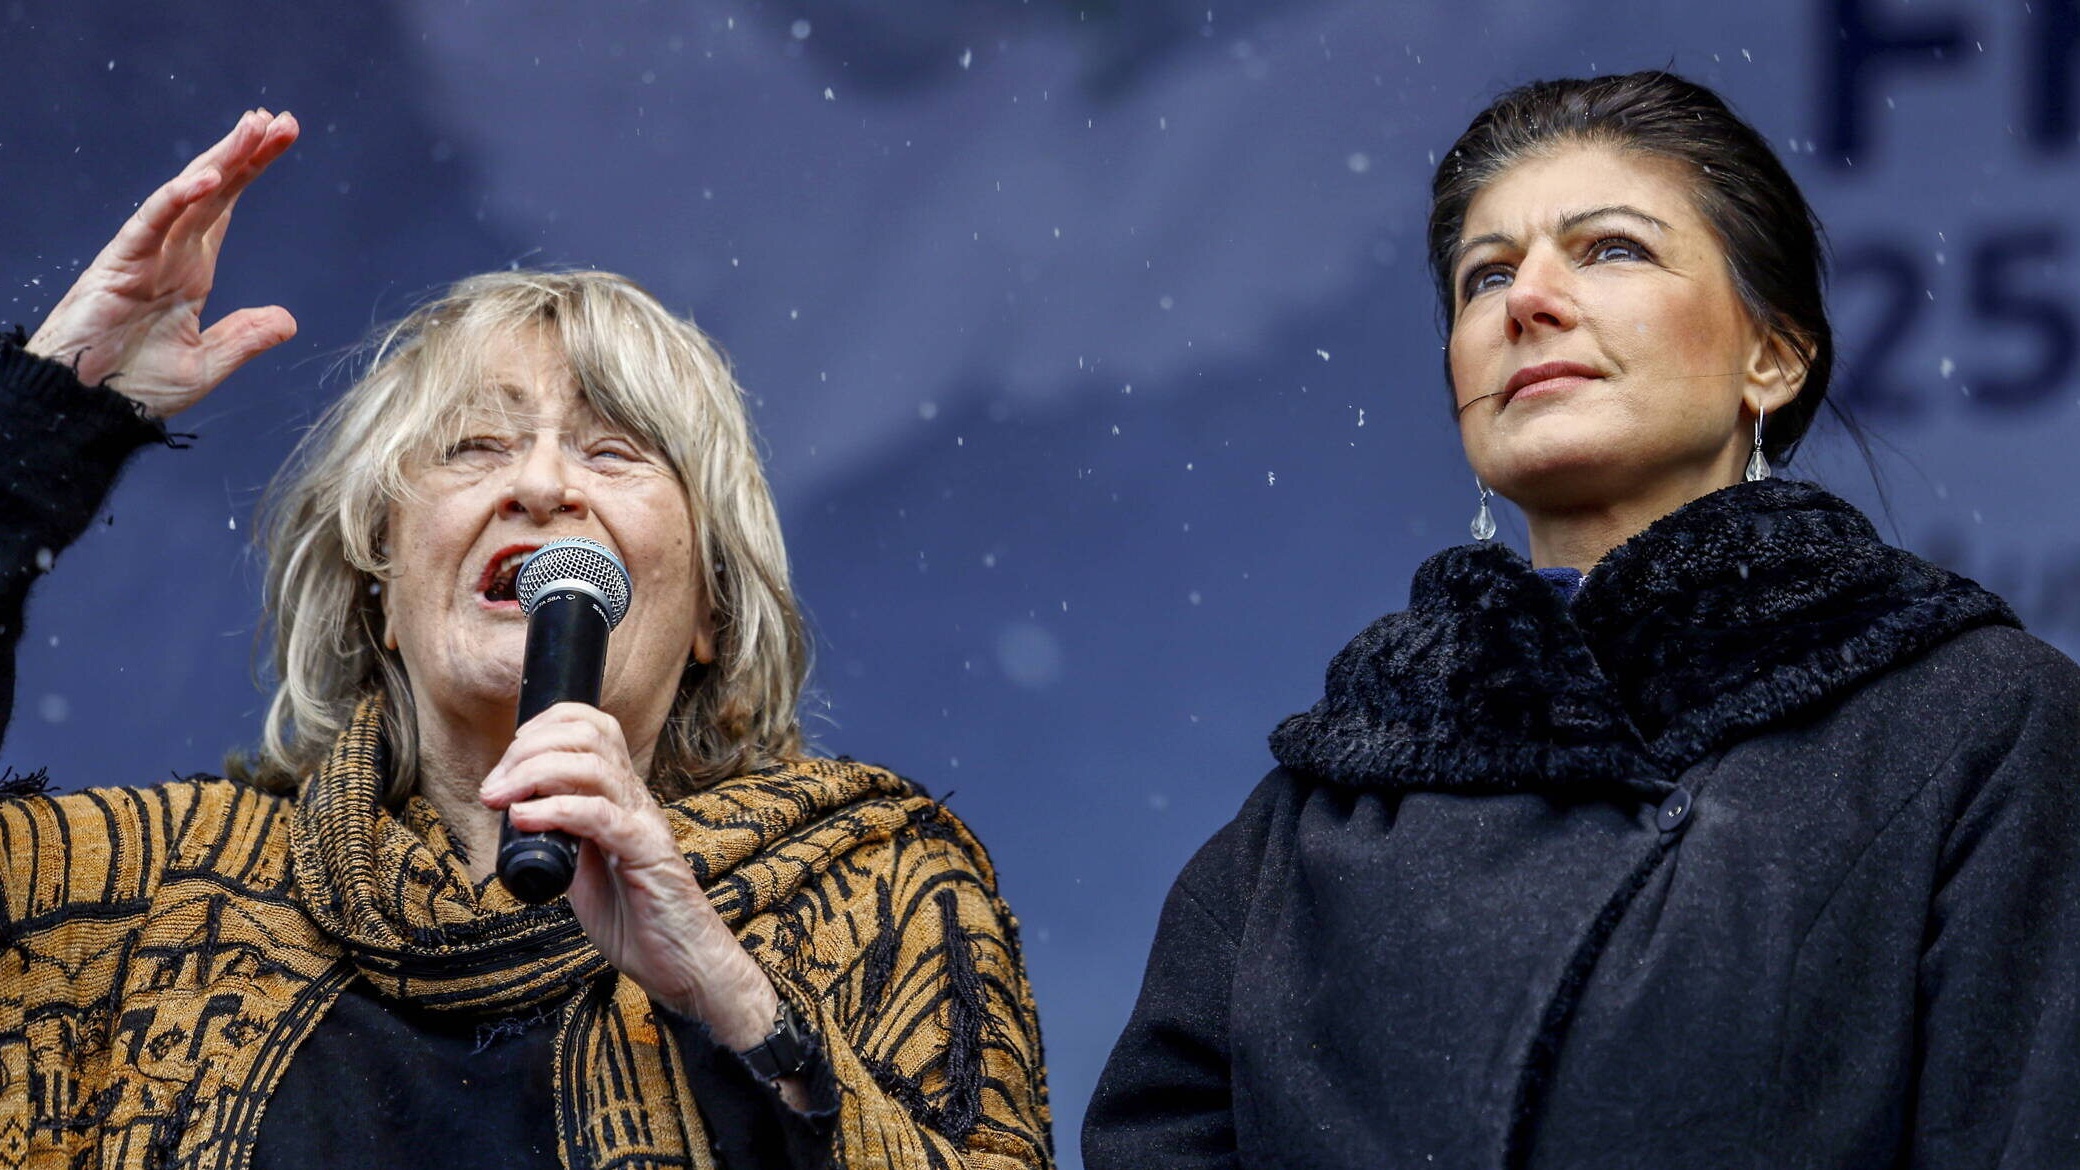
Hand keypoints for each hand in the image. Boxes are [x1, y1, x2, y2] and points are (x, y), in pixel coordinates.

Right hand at [27, 109, 298, 416]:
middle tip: (280, 119)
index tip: (283, 136)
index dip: (251, 170)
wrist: (86, 409)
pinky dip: (177, 198)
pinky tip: (208, 178)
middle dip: (246, 153)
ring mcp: (144, 254)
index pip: (225, 207)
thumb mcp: (206, 365)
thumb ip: (244, 338)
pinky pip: (151, 223)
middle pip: (214, 190)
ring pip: (187, 195)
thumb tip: (288, 320)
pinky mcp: (118, 264)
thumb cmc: (134, 387)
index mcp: (191, 270)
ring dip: (221, 159)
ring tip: (254, 127)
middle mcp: (170, 253)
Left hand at [479, 703, 782, 1048]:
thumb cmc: (635, 916)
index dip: (546, 725)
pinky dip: (554, 810)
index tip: (508, 759)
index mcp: (621, 796)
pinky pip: (599, 816)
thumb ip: (561, 835)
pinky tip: (525, 821)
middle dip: (529, 748)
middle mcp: (635, 799)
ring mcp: (643, 822)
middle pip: (589, 735)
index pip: (594, 726)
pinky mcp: (646, 854)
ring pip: (593, 766)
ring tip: (500, 799)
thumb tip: (516, 817)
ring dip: (533, 773)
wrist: (680, 961)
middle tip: (494, 787)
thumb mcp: (585, 864)